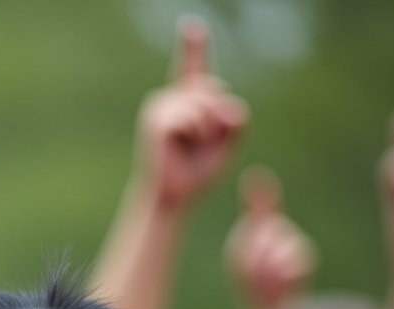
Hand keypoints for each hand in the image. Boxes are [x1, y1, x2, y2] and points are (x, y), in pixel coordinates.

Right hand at [134, 16, 248, 209]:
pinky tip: (181, 148)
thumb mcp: (228, 142)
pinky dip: (195, 134)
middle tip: (202, 143)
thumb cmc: (196, 172)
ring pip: (204, 103)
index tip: (192, 25)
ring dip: (207, 130)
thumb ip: (237, 120)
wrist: (174, 198)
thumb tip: (228, 107)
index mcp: (185, 101)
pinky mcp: (157, 119)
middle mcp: (170, 98)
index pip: (193, 67)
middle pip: (213, 87)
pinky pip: (192, 117)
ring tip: (191, 147)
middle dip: (218, 116)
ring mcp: (160, 106)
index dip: (193, 45)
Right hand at [224, 167, 316, 308]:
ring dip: (292, 254)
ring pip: (288, 247)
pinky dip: (300, 269)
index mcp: (236, 250)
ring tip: (283, 271)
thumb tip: (254, 173)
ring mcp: (261, 279)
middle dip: (282, 239)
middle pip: (277, 230)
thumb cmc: (262, 271)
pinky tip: (293, 280)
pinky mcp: (281, 290)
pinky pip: (299, 265)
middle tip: (275, 260)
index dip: (268, 230)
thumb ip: (259, 207)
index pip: (262, 222)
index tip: (265, 248)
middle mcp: (242, 264)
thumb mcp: (258, 234)